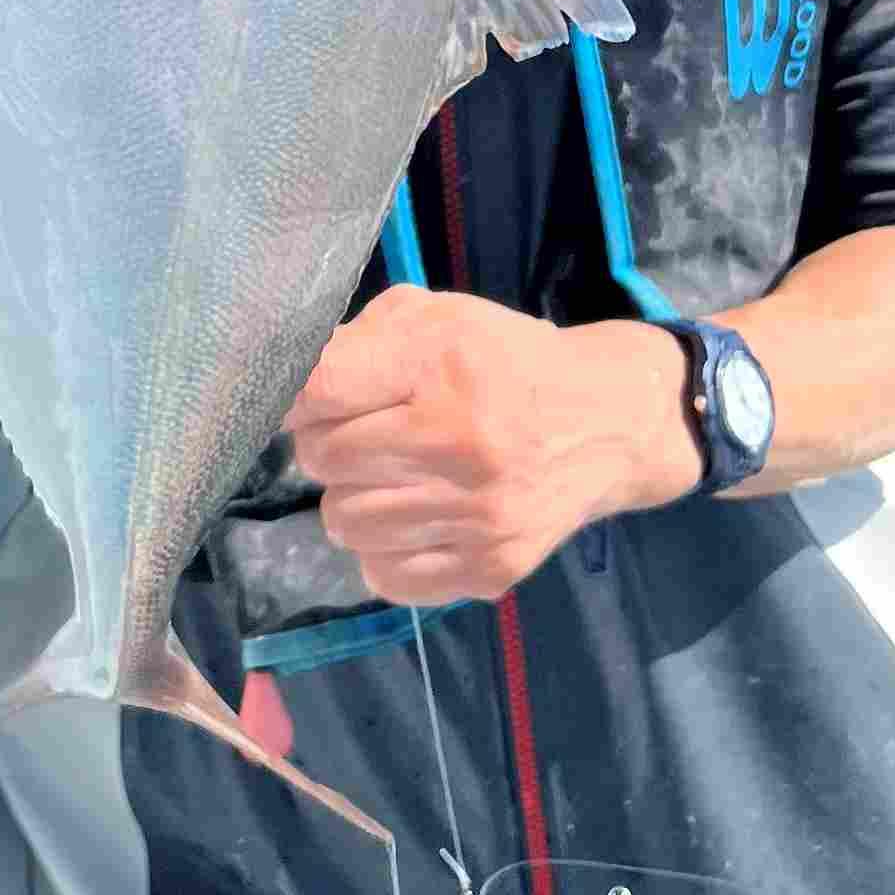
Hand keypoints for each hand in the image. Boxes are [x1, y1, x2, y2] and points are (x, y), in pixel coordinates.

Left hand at [283, 287, 700, 603]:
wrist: (608, 424)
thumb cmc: (506, 362)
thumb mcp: (439, 317)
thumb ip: (359, 339)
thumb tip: (286, 383)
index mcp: (443, 365)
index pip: (318, 392)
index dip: (295, 397)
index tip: (310, 400)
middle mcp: (460, 445)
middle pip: (322, 461)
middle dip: (330, 445)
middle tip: (368, 434)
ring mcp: (478, 516)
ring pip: (344, 523)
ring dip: (354, 499)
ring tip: (393, 477)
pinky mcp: (492, 569)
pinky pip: (384, 577)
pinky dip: (385, 551)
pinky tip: (417, 519)